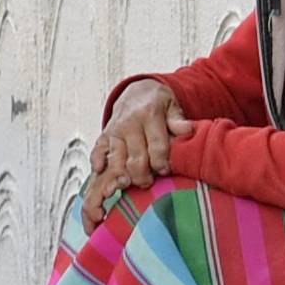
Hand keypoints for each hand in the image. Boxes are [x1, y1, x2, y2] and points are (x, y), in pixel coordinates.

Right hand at [81, 79, 192, 228]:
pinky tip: (97, 180)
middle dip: (140, 175)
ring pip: (113, 161)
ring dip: (115, 179)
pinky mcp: (103, 139)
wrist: (137, 91)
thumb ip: (178, 120)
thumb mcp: (172, 106)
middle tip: (147, 184)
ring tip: (117, 193)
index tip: (165, 172)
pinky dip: (96, 166)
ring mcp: (113, 133)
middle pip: (134, 158)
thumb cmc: (159, 105)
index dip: (161, 162)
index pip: (156, 146)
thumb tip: (188, 130)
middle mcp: (128, 125)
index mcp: (149, 116)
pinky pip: (97, 153)